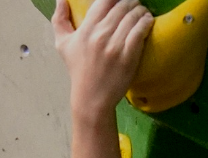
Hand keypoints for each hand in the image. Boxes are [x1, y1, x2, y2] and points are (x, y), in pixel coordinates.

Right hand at [52, 0, 153, 115]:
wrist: (92, 98)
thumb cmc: (78, 70)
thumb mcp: (62, 44)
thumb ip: (59, 19)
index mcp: (87, 28)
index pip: (104, 1)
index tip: (119, 0)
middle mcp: (101, 34)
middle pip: (121, 6)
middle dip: (130, 2)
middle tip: (134, 5)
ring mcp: (116, 46)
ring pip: (132, 17)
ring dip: (140, 10)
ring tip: (143, 12)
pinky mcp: (128, 57)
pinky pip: (139, 33)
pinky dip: (146, 23)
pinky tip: (148, 20)